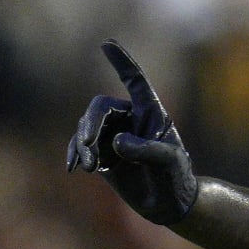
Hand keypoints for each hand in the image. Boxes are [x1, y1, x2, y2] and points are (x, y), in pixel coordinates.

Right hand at [66, 40, 197, 225]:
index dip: (122, 62)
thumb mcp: (168, 161)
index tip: (107, 44)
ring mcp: (114, 136)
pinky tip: (72, 167)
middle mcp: (130, 119)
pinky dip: (74, 153)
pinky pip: (81, 146)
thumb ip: (145, 149)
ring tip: (88, 167)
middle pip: (100, 108)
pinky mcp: (103, 155)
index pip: (134, 80)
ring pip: (86, 128)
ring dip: (83, 145)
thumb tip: (117, 141)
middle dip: (91, 125)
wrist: (168, 205)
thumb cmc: (175, 177)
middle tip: (88, 146)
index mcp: (150, 112)